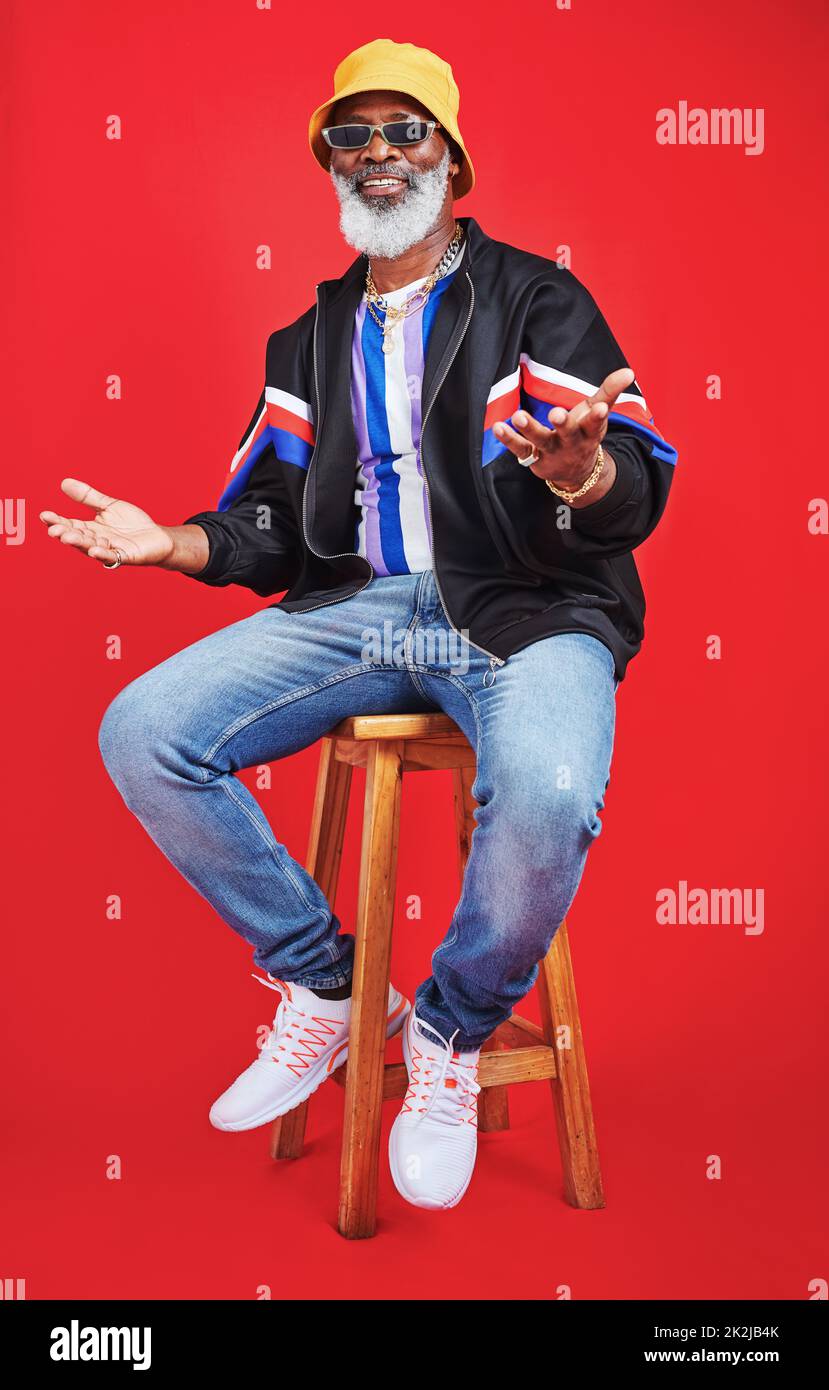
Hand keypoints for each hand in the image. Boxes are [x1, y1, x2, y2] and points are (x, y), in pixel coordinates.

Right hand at [39, 478, 174, 567]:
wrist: (157, 537)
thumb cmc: (132, 523)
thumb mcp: (108, 506)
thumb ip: (87, 496)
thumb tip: (64, 482)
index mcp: (91, 529)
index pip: (70, 524)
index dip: (57, 521)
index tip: (44, 515)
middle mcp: (97, 541)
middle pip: (78, 537)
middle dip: (65, 534)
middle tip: (53, 530)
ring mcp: (111, 550)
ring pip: (91, 548)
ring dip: (80, 543)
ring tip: (67, 538)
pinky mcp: (126, 557)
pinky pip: (112, 557)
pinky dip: (103, 555)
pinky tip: (94, 550)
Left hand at [492, 366, 635, 487]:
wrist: (576, 472)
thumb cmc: (585, 433)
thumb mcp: (599, 412)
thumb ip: (610, 391)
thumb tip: (629, 372)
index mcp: (589, 432)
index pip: (595, 424)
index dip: (597, 417)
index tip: (600, 410)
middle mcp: (571, 443)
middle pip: (567, 434)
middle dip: (562, 424)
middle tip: (556, 414)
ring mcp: (551, 452)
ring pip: (540, 441)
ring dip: (529, 429)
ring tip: (519, 416)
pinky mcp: (533, 458)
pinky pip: (519, 449)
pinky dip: (508, 439)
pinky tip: (497, 427)